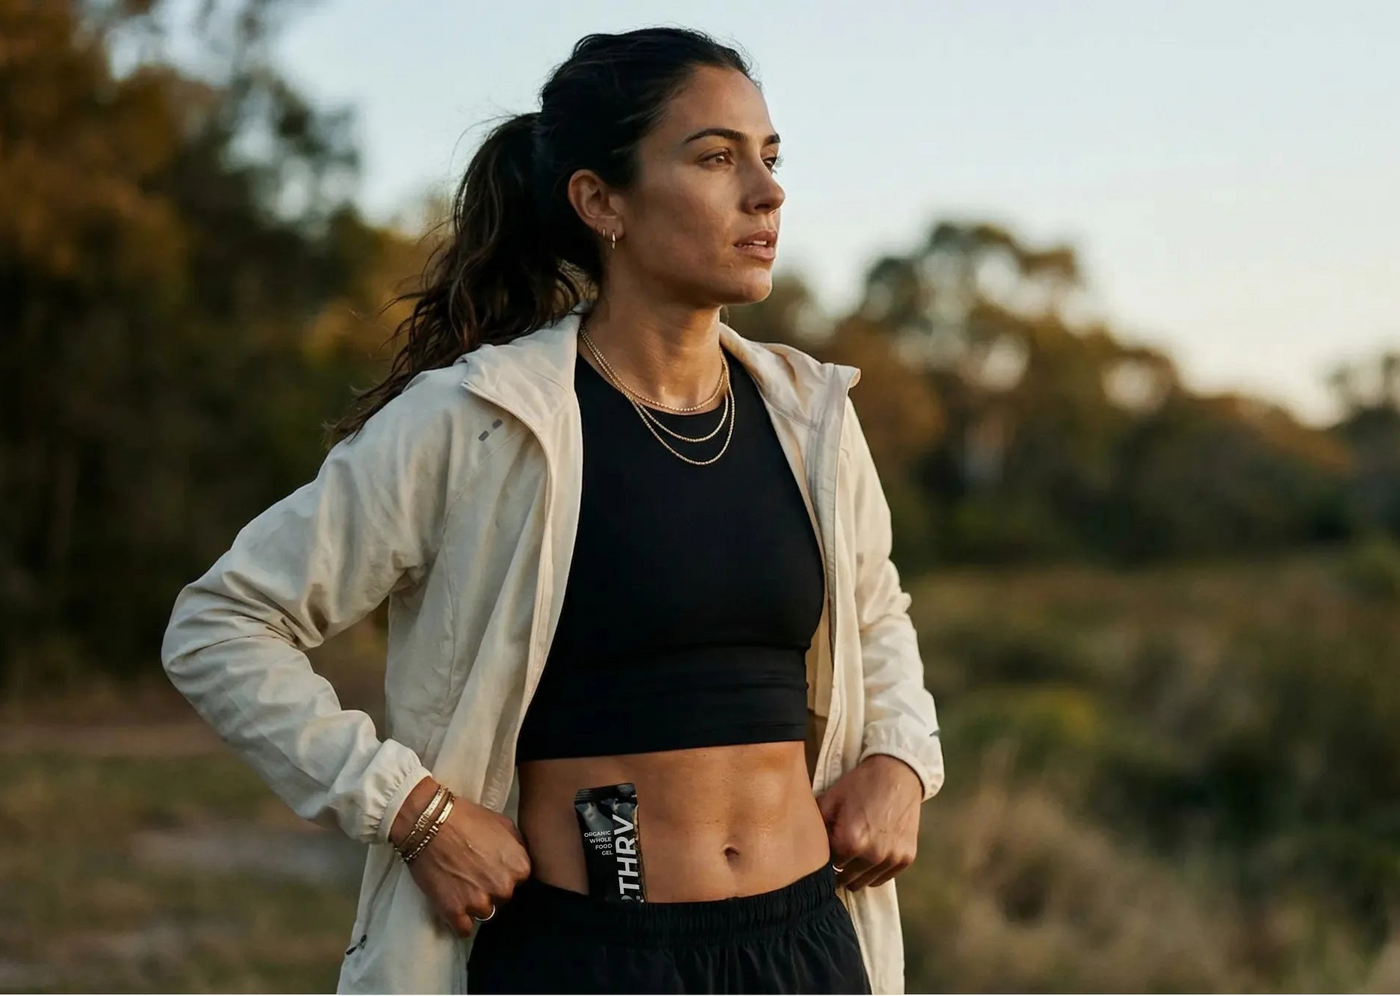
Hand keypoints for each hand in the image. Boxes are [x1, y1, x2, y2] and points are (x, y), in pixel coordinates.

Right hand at [391, 778, 531, 936]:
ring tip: (460, 886)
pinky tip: (454, 906)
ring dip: (474, 904)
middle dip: (491, 889)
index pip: (520, 881)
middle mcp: (503, 887)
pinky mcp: (455, 912)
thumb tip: (519, 860)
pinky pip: (464, 929)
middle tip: (474, 874)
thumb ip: (517, 846)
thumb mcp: (504, 823)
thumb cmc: (466, 818)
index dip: (504, 874)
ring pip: (484, 914)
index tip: (492, 868)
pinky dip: (459, 921)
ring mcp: (479, 902)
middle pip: (503, 899)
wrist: (430, 823)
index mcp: (519, 867)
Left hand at [815, 754, 922, 890]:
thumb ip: (816, 827)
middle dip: (839, 868)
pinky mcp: (906, 858)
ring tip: (854, 852)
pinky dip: (874, 871)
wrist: (897, 773)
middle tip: (838, 852)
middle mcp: (873, 855)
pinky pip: (883, 878)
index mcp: (850, 841)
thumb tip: (805, 850)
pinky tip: (869, 854)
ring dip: (856, 872)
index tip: (825, 849)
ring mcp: (892, 858)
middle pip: (845, 879)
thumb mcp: (830, 800)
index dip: (824, 857)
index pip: (827, 866)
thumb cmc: (861, 784)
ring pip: (864, 883)